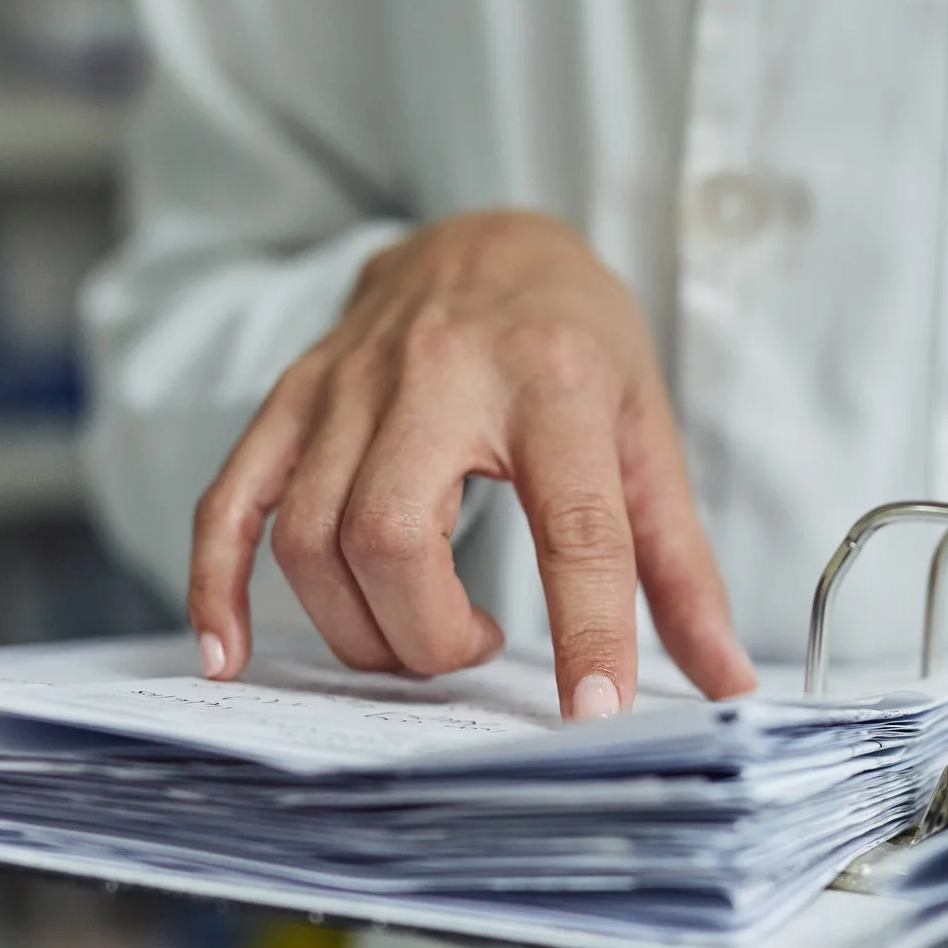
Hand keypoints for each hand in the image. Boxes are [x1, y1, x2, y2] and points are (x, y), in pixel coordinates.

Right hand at [188, 210, 758, 717]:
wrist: (489, 236)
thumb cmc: (577, 342)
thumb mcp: (648, 438)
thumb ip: (682, 569)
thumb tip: (726, 682)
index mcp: (554, 382)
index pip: (572, 525)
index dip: (584, 628)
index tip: (592, 711)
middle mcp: (440, 377)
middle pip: (394, 537)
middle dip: (430, 635)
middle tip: (477, 653)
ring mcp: (348, 385)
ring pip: (311, 536)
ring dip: (359, 627)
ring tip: (420, 637)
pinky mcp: (290, 398)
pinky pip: (230, 501)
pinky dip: (220, 586)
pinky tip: (233, 655)